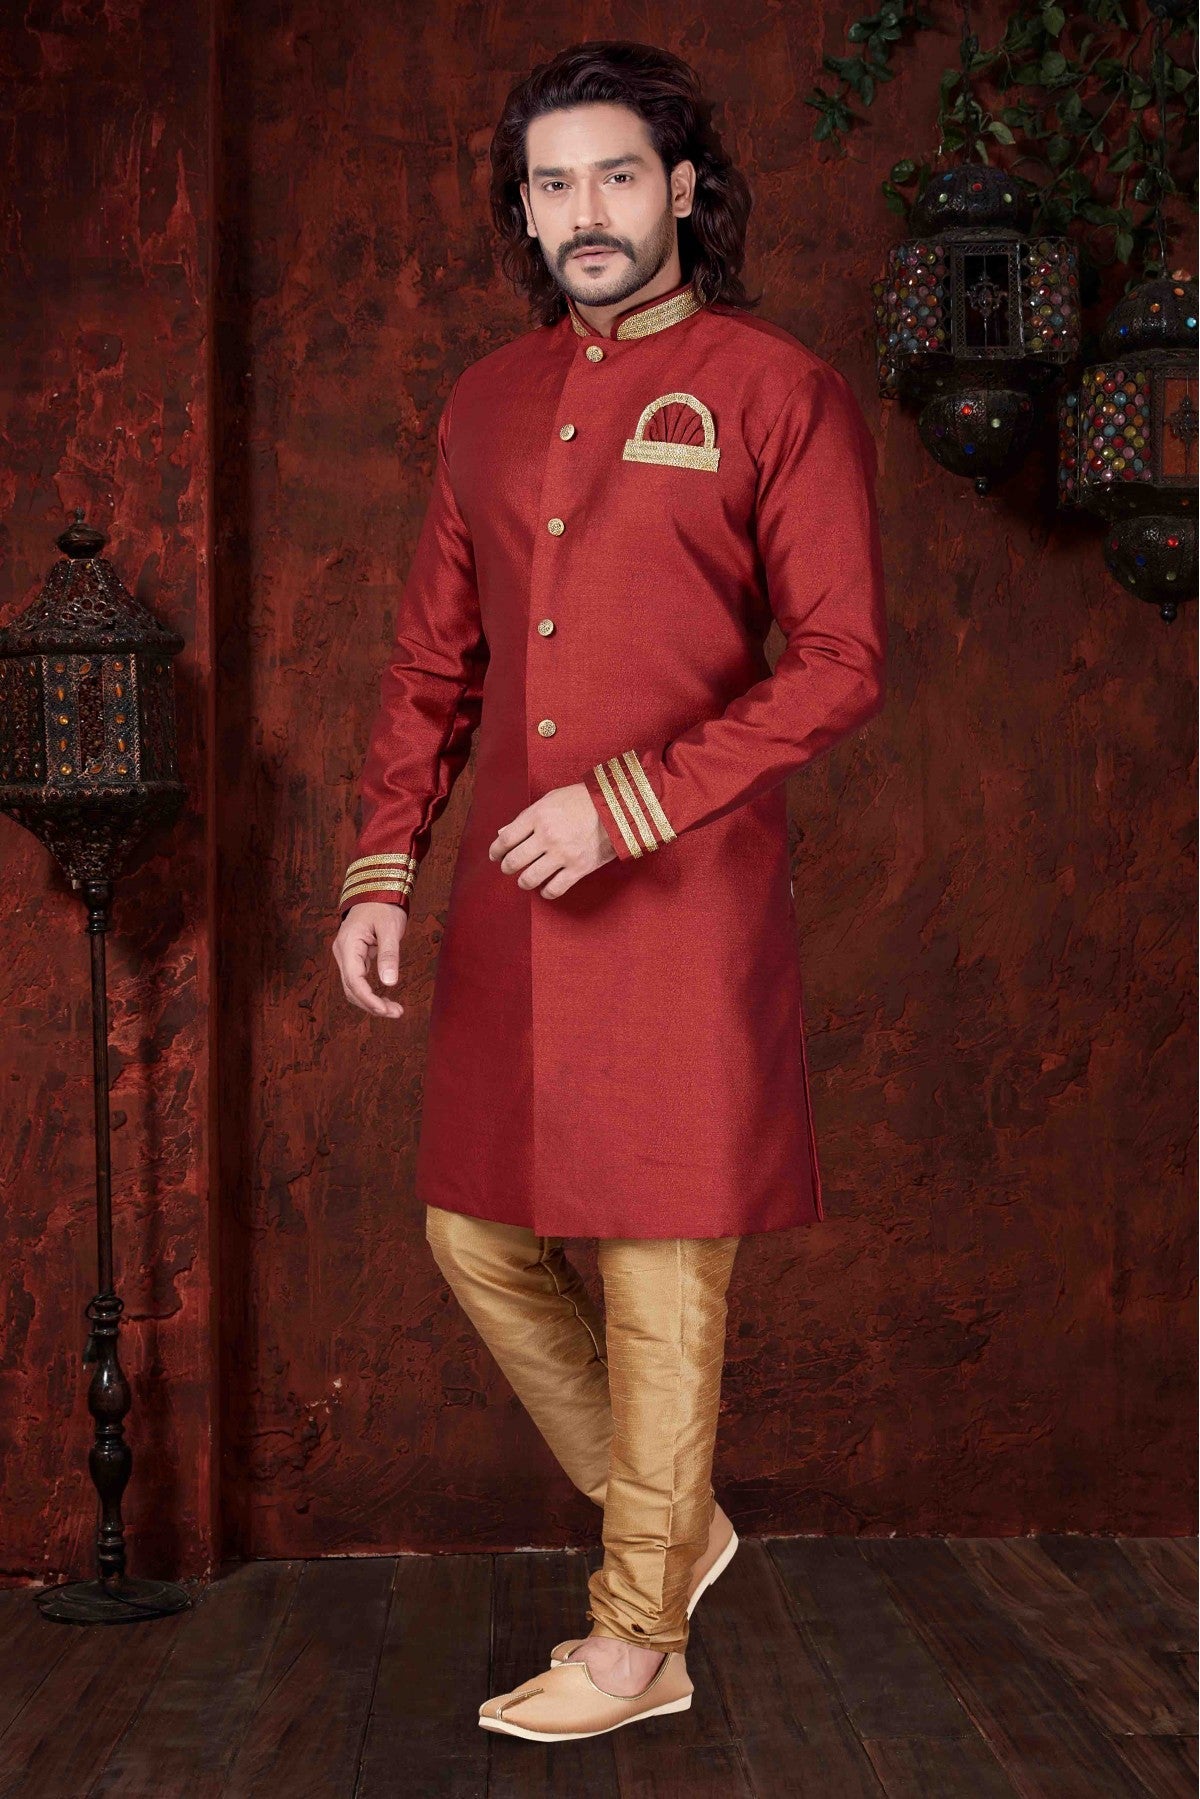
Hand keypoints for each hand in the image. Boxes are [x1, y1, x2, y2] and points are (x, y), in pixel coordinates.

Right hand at [332, 901, 407, 1017]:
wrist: (375, 891)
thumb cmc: (383, 906)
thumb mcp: (390, 928)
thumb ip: (389, 955)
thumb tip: (389, 982)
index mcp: (348, 944)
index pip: (354, 980)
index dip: (368, 998)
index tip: (385, 1010)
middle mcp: (343, 953)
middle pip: (351, 988)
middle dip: (372, 1004)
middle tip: (396, 1013)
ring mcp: (346, 956)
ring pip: (353, 988)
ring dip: (371, 1001)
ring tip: (394, 1010)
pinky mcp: (353, 958)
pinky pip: (358, 981)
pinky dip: (371, 993)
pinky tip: (386, 999)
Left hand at [489, 782, 615, 898]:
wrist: (618, 808)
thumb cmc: (583, 800)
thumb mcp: (551, 799)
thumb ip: (527, 817)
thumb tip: (503, 833)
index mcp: (538, 815)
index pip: (506, 839)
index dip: (496, 850)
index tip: (495, 855)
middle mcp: (547, 836)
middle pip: (515, 860)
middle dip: (507, 867)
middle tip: (508, 867)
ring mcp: (563, 854)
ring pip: (530, 878)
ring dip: (523, 882)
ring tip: (525, 880)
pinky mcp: (578, 868)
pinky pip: (555, 889)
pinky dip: (546, 893)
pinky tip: (545, 889)